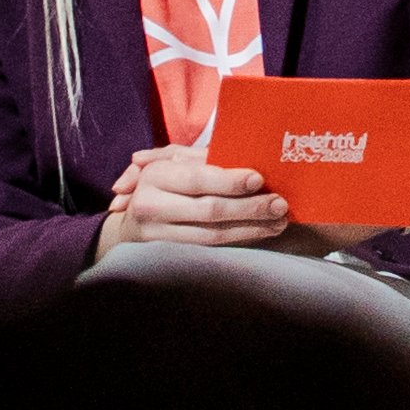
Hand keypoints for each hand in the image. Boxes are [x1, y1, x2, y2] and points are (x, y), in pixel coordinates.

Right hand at [101, 145, 287, 254]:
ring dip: (251, 228)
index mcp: (156, 176)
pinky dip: (238, 240)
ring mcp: (157, 235)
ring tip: (279, 222)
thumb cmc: (160, 186)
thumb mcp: (172, 164)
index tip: (259, 180)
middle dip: (249, 207)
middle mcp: (152, 206)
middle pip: (208, 209)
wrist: (129, 224)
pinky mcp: (167, 255)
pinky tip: (259, 233)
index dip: (229, 181)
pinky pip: (209, 248)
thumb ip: (200, 158)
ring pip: (212, 234)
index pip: (198, 178)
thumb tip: (239, 154)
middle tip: (279, 204)